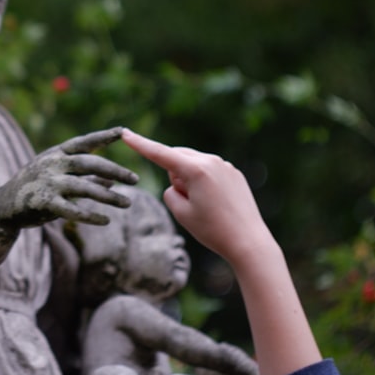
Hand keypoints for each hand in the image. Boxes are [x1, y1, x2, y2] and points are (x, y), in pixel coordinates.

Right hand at [0, 127, 138, 229]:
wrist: (4, 205)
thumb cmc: (36, 187)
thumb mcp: (59, 176)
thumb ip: (86, 178)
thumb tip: (113, 180)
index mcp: (56, 153)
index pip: (83, 142)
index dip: (103, 137)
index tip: (123, 131)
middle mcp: (53, 164)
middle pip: (89, 164)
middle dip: (114, 170)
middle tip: (135, 179)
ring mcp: (47, 183)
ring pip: (84, 188)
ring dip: (108, 196)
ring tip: (128, 203)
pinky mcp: (43, 203)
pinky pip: (71, 210)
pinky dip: (90, 216)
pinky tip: (106, 220)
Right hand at [120, 129, 276, 268]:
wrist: (249, 242)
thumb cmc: (213, 230)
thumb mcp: (181, 213)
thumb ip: (170, 191)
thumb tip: (178, 182)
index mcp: (196, 170)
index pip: (160, 153)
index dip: (139, 144)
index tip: (124, 133)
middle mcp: (212, 161)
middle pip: (178, 158)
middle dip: (174, 175)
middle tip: (187, 202)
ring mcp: (226, 166)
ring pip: (193, 165)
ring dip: (190, 180)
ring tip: (206, 207)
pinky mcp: (234, 173)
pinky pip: (209, 171)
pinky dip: (204, 183)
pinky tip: (217, 204)